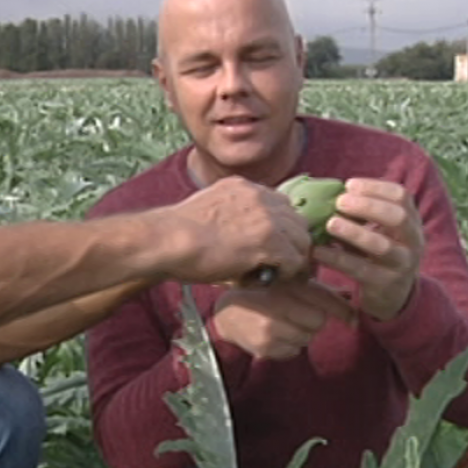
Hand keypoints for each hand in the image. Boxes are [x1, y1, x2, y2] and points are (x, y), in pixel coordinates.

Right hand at [155, 176, 310, 284]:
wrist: (167, 241)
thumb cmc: (174, 236)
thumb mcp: (206, 211)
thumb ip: (228, 215)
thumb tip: (236, 236)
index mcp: (243, 187)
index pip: (279, 205)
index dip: (279, 228)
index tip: (272, 245)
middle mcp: (259, 196)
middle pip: (296, 221)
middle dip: (290, 243)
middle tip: (280, 264)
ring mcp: (267, 217)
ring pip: (301, 240)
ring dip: (291, 259)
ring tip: (275, 275)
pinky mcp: (269, 241)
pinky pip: (294, 260)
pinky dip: (285, 273)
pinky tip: (267, 280)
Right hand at [211, 275, 355, 359]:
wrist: (227, 314)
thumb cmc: (264, 296)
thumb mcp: (289, 286)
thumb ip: (320, 291)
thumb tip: (350, 295)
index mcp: (285, 288)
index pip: (323, 302)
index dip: (341, 311)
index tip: (353, 319)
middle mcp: (278, 308)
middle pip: (318, 322)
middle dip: (314, 321)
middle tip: (300, 316)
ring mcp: (271, 330)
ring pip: (307, 339)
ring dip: (302, 334)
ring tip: (285, 325)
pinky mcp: (265, 348)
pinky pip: (293, 352)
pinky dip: (289, 346)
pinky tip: (276, 336)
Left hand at [311, 178, 422, 320]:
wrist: (393, 298)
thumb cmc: (379, 256)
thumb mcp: (381, 232)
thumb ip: (363, 214)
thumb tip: (330, 193)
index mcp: (411, 222)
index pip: (402, 196)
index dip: (376, 187)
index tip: (349, 185)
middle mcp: (413, 242)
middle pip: (398, 217)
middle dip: (368, 206)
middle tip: (340, 202)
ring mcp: (401, 264)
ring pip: (381, 245)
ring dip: (354, 232)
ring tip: (331, 223)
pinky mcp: (385, 285)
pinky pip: (360, 269)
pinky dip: (337, 258)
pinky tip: (319, 251)